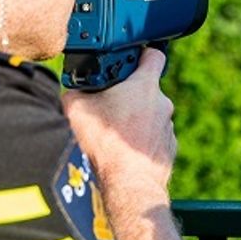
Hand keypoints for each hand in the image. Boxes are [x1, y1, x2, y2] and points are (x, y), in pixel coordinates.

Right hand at [63, 48, 175, 208]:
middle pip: (146, 90)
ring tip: (114, 135)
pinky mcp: (168, 149)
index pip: (154, 55)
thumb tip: (72, 90)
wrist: (128, 184)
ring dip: (136, 120)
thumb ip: (75, 92)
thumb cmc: (107, 145)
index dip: (142, 55)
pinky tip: (124, 152)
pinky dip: (141, 141)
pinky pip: (153, 138)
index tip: (130, 61)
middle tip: (109, 108)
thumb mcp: (77, 110)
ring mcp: (168, 127)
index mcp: (145, 86)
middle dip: (129, 95)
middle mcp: (162, 103)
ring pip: (150, 115)